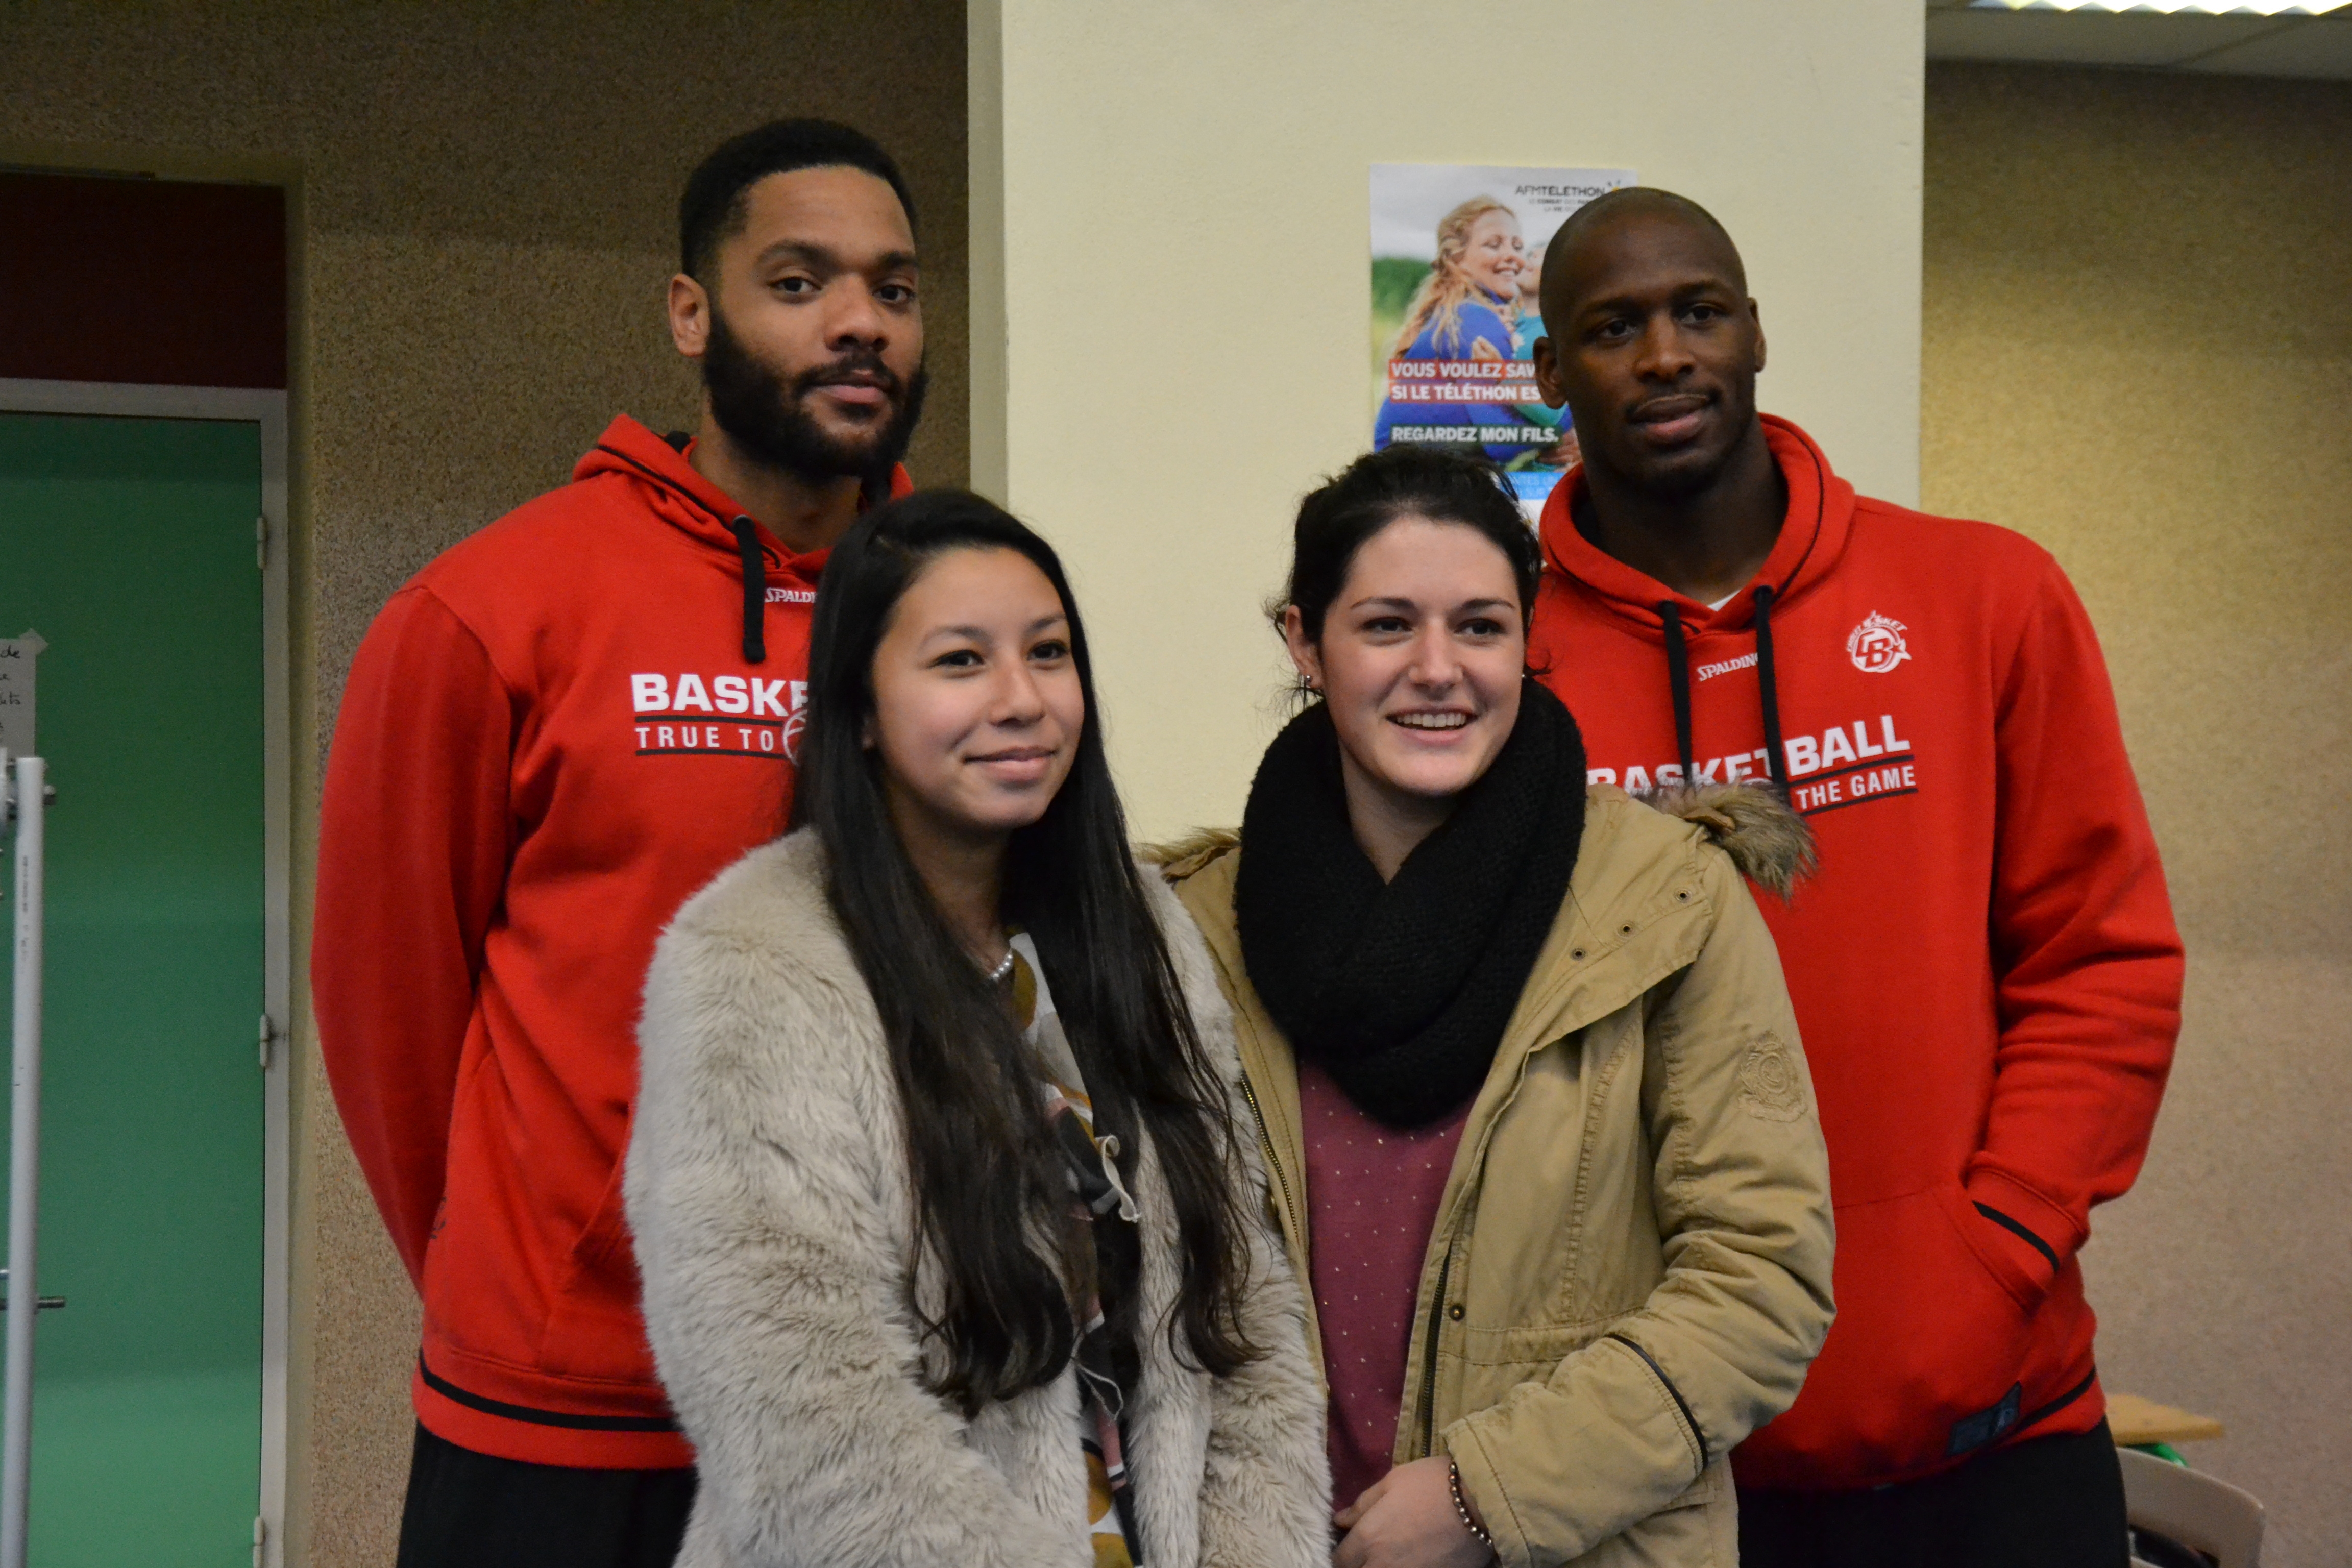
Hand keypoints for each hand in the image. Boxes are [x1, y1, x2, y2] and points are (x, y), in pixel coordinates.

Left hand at [1333, 1456, 1493, 1567]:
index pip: (1340, 1560)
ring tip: (1389, 1556)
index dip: (1342, 1554)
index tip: (1349, 1546)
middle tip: (1368, 1553)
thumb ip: (1362, 1505)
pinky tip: (1412, 1559)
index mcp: (1368, 1538)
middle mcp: (1382, 1566)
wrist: (1480, 1501)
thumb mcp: (1392, 1482)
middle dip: (1359, 1565)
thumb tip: (1340, 1521)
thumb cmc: (1431, 1484)